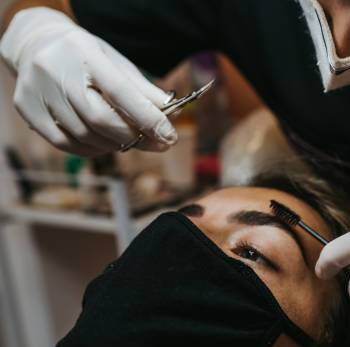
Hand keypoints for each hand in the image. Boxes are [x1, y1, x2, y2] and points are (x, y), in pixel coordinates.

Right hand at [0, 7, 176, 155]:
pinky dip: (92, 149)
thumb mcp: (117, 64)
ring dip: (114, 145)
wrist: (38, 44)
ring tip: (128, 140)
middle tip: (155, 143)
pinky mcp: (27, 109)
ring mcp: (37, 91)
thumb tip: (172, 115)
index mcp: (85, 53)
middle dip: (133, 137)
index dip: (147, 119)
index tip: (169, 136)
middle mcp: (56, 71)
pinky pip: (66, 143)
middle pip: (100, 119)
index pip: (120, 93)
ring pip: (85, 136)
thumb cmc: (87, 58)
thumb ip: (144, 91)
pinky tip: (104, 143)